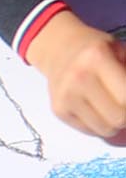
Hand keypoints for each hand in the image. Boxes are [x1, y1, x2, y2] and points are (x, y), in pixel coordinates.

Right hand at [25, 11, 125, 142]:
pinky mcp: (58, 109)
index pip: (125, 98)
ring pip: (106, 130)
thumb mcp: (120, 52)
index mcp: (96, 57)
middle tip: (122, 102)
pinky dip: (100, 124)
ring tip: (110, 105)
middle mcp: (78, 77)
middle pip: (118, 118)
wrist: (58, 46)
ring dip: (115, 122)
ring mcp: (65, 95)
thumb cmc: (97, 49)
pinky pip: (91, 131)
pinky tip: (95, 107)